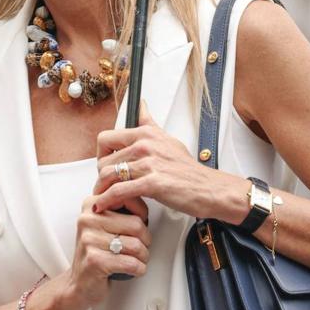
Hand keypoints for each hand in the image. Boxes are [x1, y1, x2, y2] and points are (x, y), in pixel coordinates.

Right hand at [67, 195, 150, 308]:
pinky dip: (139, 269)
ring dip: (143, 257)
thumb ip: (119, 207)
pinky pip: (132, 263)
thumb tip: (143, 192)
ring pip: (137, 245)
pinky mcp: (95, 260)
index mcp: (91, 205)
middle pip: (137, 224)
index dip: (142, 214)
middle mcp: (87, 219)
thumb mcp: (105, 224)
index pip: (129, 198)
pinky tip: (132, 269)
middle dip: (146, 240)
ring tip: (135, 259)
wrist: (79, 283)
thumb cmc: (98, 252)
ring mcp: (89, 239)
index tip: (138, 225)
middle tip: (140, 247)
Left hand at [93, 101, 227, 217]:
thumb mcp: (167, 138)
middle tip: (104, 185)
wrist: (209, 188)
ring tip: (102, 196)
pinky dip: (107, 200)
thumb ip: (149, 122)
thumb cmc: (188, 168)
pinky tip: (104, 205)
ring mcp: (148, 163)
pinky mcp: (152, 183)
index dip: (100, 154)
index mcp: (146, 133)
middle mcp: (145, 145)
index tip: (104, 163)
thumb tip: (141, 105)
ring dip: (101, 189)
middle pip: (104, 160)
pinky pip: (119, 191)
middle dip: (101, 176)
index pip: (106, 138)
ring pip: (108, 174)